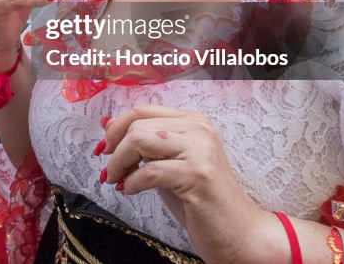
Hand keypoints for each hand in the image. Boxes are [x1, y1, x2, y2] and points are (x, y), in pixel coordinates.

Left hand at [97, 104, 282, 263]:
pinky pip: (150, 170)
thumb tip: (107, 123)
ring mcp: (200, 150)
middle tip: (109, 171)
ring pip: (140, 140)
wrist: (239, 232)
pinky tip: (130, 191)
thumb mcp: (167, 164)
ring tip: (118, 181)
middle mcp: (198, 129)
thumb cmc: (201, 200)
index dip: (116, 128)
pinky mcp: (198, 175)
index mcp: (192, 121)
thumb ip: (143, 143)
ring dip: (119, 163)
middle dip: (114, 148)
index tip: (104, 149)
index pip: (142, 110)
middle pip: (138, 124)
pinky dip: (133, 182)